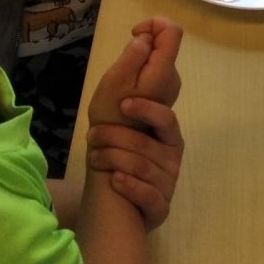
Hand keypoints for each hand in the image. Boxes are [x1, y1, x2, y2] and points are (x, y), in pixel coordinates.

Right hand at [87, 19, 182, 127]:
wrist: (116, 151)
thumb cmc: (111, 115)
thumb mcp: (115, 81)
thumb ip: (133, 55)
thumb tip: (147, 36)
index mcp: (163, 72)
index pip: (173, 31)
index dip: (153, 23)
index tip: (133, 34)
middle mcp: (173, 78)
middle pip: (164, 45)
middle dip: (141, 47)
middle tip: (121, 68)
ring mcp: (169, 87)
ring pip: (156, 59)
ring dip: (138, 62)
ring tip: (122, 84)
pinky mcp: (162, 94)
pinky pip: (153, 72)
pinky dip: (139, 73)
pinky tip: (127, 92)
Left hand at [87, 102, 183, 229]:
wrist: (119, 202)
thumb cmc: (122, 157)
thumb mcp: (126, 130)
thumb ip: (130, 100)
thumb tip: (137, 57)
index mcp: (169, 135)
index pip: (166, 119)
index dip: (147, 110)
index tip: (123, 104)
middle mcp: (172, 158)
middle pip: (146, 144)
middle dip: (114, 137)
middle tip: (91, 135)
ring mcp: (168, 183)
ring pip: (141, 167)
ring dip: (113, 159)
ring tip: (94, 157)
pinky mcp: (161, 207)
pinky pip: (148, 195)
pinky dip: (130, 186)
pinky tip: (114, 180)